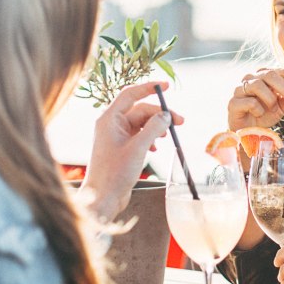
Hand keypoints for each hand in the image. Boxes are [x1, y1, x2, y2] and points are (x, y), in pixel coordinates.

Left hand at [79, 81, 181, 220]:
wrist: (103, 198)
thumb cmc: (115, 173)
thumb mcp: (138, 148)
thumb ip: (154, 128)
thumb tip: (166, 115)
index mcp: (109, 119)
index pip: (130, 94)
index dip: (148, 88)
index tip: (166, 86)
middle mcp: (111, 124)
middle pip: (140, 110)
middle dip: (160, 114)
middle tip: (180, 122)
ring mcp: (116, 136)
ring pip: (142, 123)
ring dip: (157, 127)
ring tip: (169, 136)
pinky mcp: (121, 147)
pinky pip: (139, 135)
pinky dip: (151, 137)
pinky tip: (156, 147)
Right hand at [227, 67, 283, 130]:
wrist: (246, 132)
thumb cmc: (263, 115)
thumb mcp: (281, 106)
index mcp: (265, 76)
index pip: (283, 70)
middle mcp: (252, 78)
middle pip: (270, 74)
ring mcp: (240, 88)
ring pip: (258, 85)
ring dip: (270, 100)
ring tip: (272, 110)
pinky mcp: (233, 101)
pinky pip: (250, 102)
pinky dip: (258, 110)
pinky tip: (258, 115)